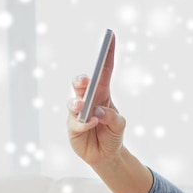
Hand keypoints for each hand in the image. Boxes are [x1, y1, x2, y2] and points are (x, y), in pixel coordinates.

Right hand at [66, 34, 125, 165]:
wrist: (106, 155)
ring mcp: (78, 113)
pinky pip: (75, 122)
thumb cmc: (113, 134)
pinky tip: (90, 123)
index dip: (107, 54)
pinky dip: (84, 123)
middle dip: (82, 79)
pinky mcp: (72, 127)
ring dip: (78, 102)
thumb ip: (112, 118)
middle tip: (85, 80)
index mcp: (103, 93)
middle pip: (82, 84)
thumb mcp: (120, 125)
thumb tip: (98, 112)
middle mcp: (88, 99)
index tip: (110, 38)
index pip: (104, 71)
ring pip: (74, 101)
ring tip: (83, 106)